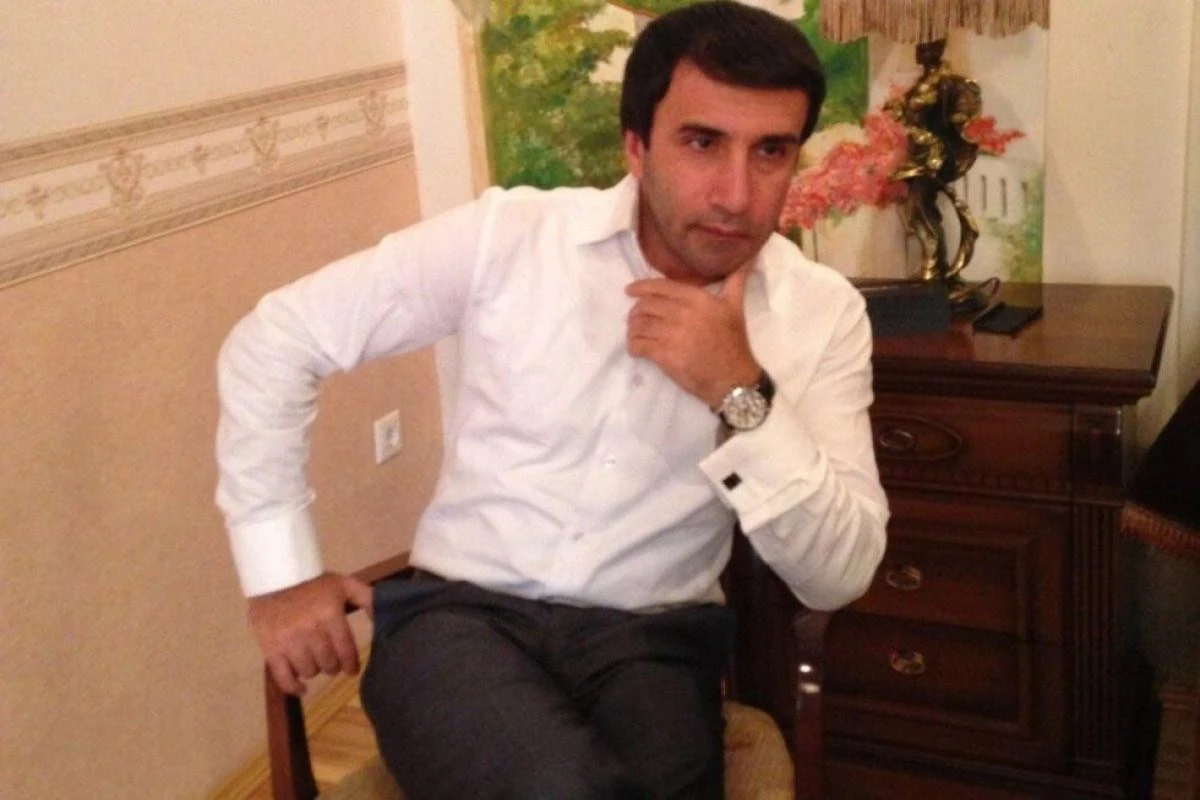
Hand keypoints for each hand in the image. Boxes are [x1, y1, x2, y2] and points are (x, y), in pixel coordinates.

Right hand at [248, 572, 372, 695]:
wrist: (275, 577)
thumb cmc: (313, 583)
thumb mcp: (344, 584)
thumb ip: (367, 598)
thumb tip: (384, 616)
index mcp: (330, 615)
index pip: (346, 649)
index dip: (351, 663)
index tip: (352, 669)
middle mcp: (310, 631)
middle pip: (328, 662)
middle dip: (333, 665)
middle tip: (332, 662)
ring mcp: (289, 641)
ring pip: (309, 670)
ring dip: (315, 670)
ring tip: (315, 662)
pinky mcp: (270, 648)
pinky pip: (283, 676)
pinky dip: (293, 687)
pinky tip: (302, 689)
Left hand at [626, 266, 760, 406]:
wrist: (733, 378)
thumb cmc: (733, 343)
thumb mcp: (736, 307)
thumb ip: (736, 281)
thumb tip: (748, 257)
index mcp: (698, 299)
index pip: (662, 287)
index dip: (642, 287)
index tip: (630, 290)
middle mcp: (684, 313)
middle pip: (647, 306)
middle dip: (636, 312)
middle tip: (634, 318)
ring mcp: (673, 335)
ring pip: (640, 325)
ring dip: (633, 330)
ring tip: (635, 334)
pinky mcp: (666, 355)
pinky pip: (639, 345)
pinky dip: (633, 346)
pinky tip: (636, 349)